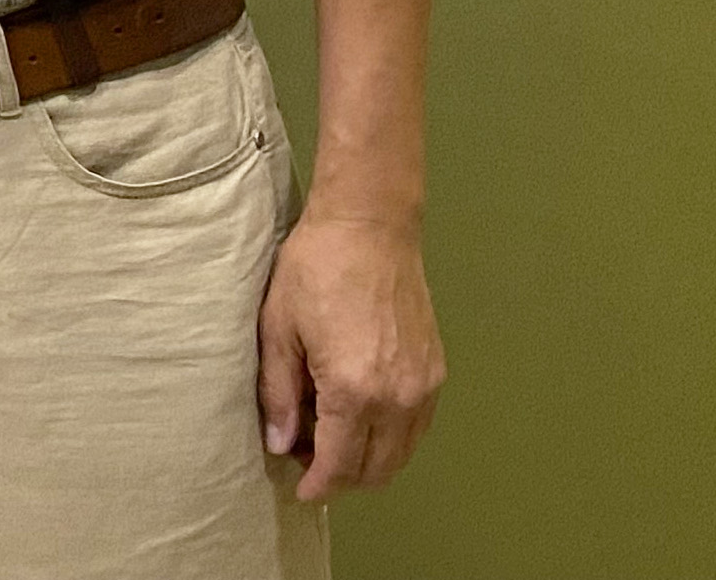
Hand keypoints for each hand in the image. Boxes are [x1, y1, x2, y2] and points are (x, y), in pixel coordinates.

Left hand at [259, 205, 444, 500]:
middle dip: (342, 477)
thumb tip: (281, 444)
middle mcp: (398, 397)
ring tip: (329, 437)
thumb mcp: (279, 328)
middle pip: (376, 468)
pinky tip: (361, 417)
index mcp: (354, 389)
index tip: (301, 490)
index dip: (318, 485)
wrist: (370, 226)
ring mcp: (423, 386)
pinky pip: (417, 427)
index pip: (340, 463)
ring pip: (401, 454)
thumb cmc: (315, 267)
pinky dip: (391, 438)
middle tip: (306, 459)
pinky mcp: (436, 372)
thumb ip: (280, 393)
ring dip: (369, 461)